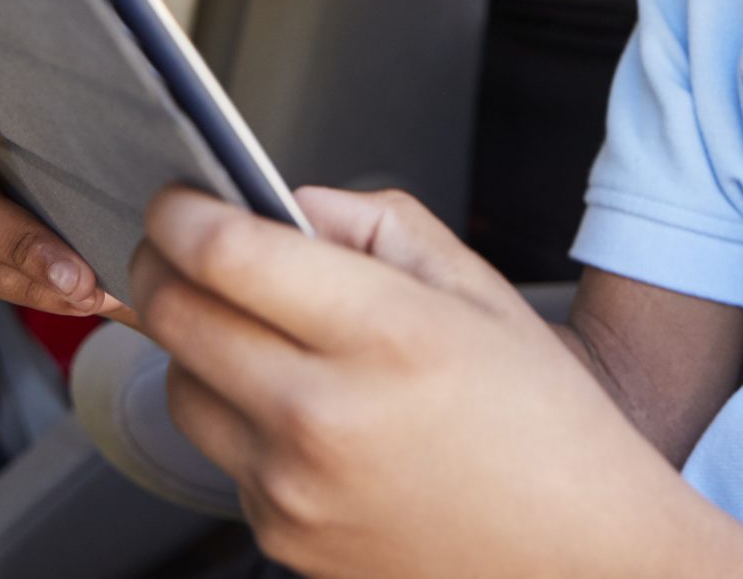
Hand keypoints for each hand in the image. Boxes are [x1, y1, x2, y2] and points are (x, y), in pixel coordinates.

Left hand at [133, 186, 742, 578]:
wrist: (580, 559)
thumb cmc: (546, 426)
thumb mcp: (479, 289)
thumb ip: (375, 224)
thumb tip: (290, 204)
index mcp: (385, 333)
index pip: (227, 254)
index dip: (180, 213)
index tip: (177, 199)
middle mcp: (325, 414)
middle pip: (175, 317)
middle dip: (162, 266)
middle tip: (182, 247)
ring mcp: (294, 487)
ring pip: (178, 388)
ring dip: (194, 347)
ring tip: (254, 334)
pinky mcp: (281, 539)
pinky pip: (220, 457)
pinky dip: (239, 422)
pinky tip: (305, 415)